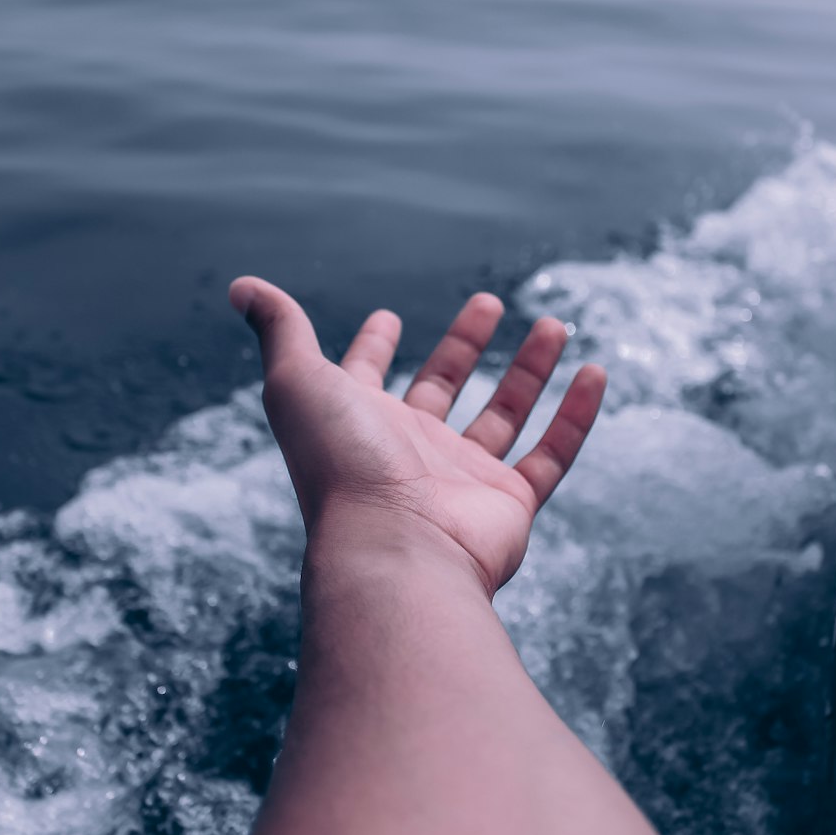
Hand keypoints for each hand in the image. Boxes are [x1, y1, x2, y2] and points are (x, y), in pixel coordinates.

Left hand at [230, 279, 606, 597]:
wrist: (394, 549)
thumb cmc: (340, 464)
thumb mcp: (299, 381)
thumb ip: (280, 328)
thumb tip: (240, 285)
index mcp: (359, 424)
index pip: (365, 378)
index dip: (371, 348)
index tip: (386, 320)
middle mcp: (409, 452)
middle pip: (443, 389)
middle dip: (465, 345)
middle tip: (490, 303)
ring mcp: (462, 481)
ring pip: (505, 416)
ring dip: (530, 370)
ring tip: (556, 324)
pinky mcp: (510, 505)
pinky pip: (553, 454)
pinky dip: (575, 416)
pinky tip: (594, 372)